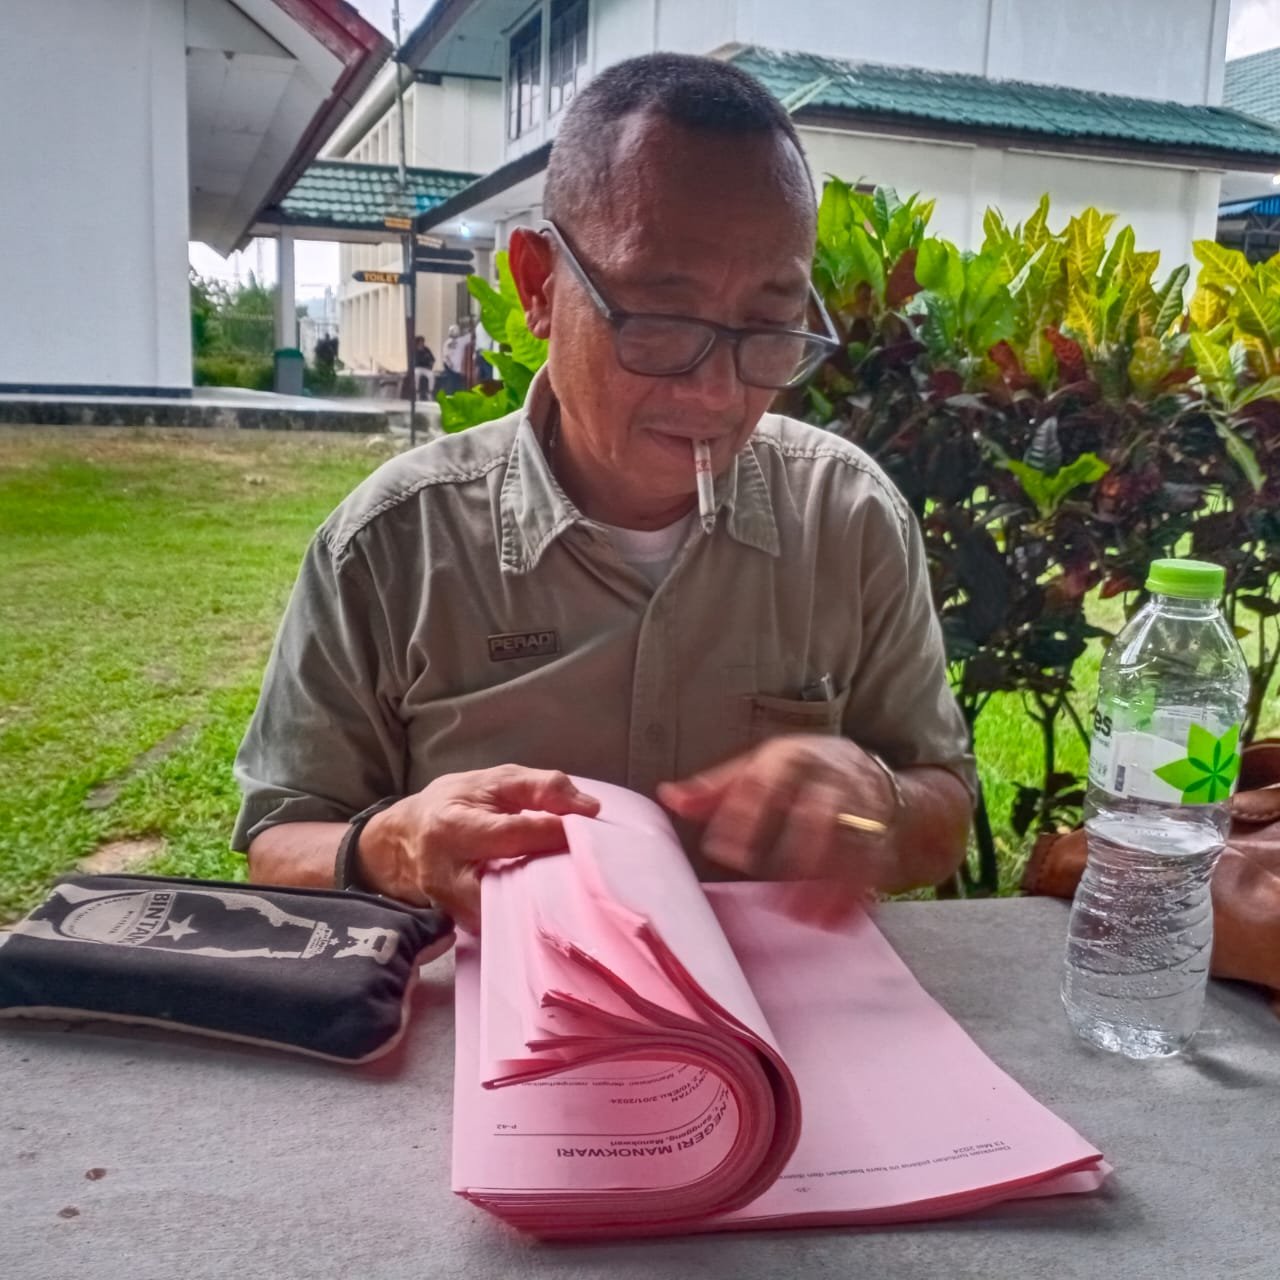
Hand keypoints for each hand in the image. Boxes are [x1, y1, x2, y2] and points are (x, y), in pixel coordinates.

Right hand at [358, 766, 599, 930]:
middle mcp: (448, 875)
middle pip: (512, 885)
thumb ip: (541, 787)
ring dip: (545, 901)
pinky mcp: (464, 927)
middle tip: (588, 864)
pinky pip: (506, 926)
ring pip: (510, 915)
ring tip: (574, 883)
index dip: (556, 831)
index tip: (589, 826)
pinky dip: (532, 913)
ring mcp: (454, 908)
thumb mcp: (493, 781)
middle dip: (553, 877)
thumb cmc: (453, 804)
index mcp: (453, 827)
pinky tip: (553, 899)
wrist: (400, 841)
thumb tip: (590, 808)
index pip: (514, 833)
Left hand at [658, 736, 899, 911]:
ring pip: (849, 844)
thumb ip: (715, 788)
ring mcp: (860, 807)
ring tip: (800, 915)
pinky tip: (834, 922)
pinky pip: (873, 865)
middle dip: (796, 851)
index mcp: (791, 758)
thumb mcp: (756, 767)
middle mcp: (829, 780)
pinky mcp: (879, 835)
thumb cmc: (796, 770)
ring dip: (828, 883)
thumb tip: (669, 797)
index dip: (743, 817)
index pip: (765, 784)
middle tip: (767, 890)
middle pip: (817, 813)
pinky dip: (856, 895)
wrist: (861, 764)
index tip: (721, 852)